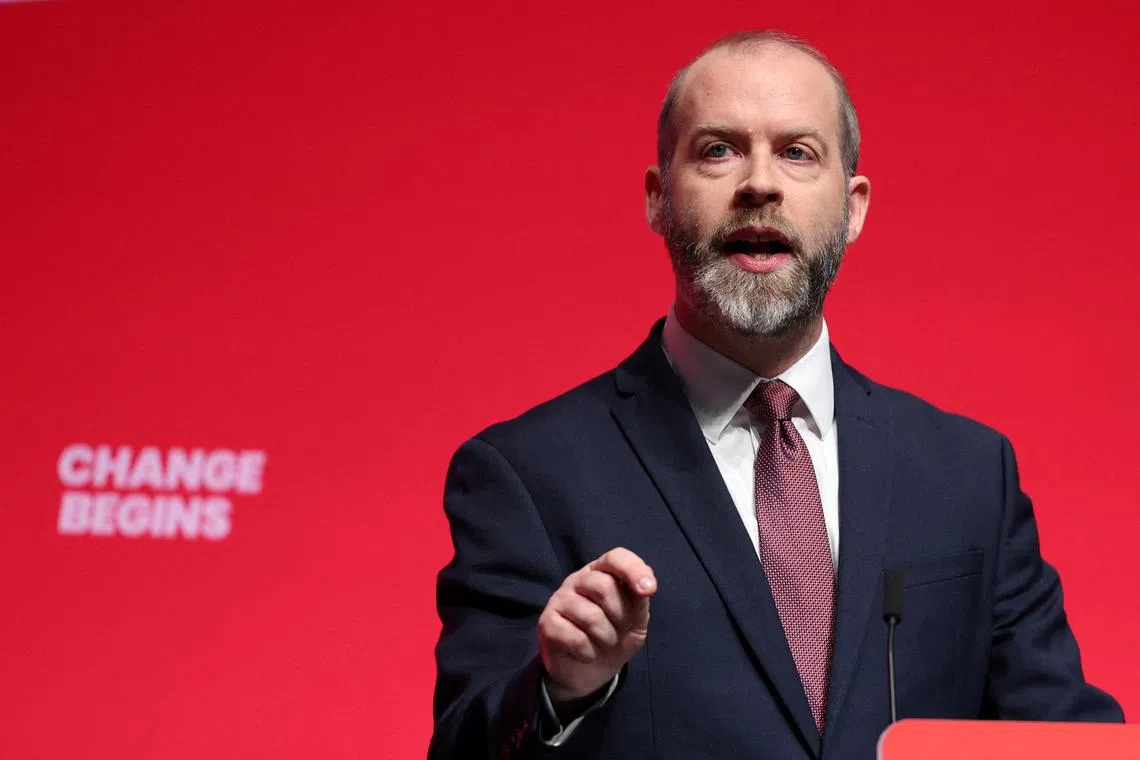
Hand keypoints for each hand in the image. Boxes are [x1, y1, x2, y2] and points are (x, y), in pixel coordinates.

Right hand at [537, 547, 656, 708]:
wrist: (591, 671)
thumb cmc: (616, 637)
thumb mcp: (636, 619)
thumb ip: (640, 599)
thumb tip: (646, 585)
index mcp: (601, 572)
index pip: (616, 557)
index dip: (634, 570)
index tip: (649, 591)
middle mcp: (578, 580)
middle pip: (604, 585)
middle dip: (620, 615)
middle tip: (619, 630)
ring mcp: (559, 599)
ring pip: (590, 616)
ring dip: (606, 638)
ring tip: (604, 644)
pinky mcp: (547, 623)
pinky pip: (575, 637)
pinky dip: (589, 652)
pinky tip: (586, 653)